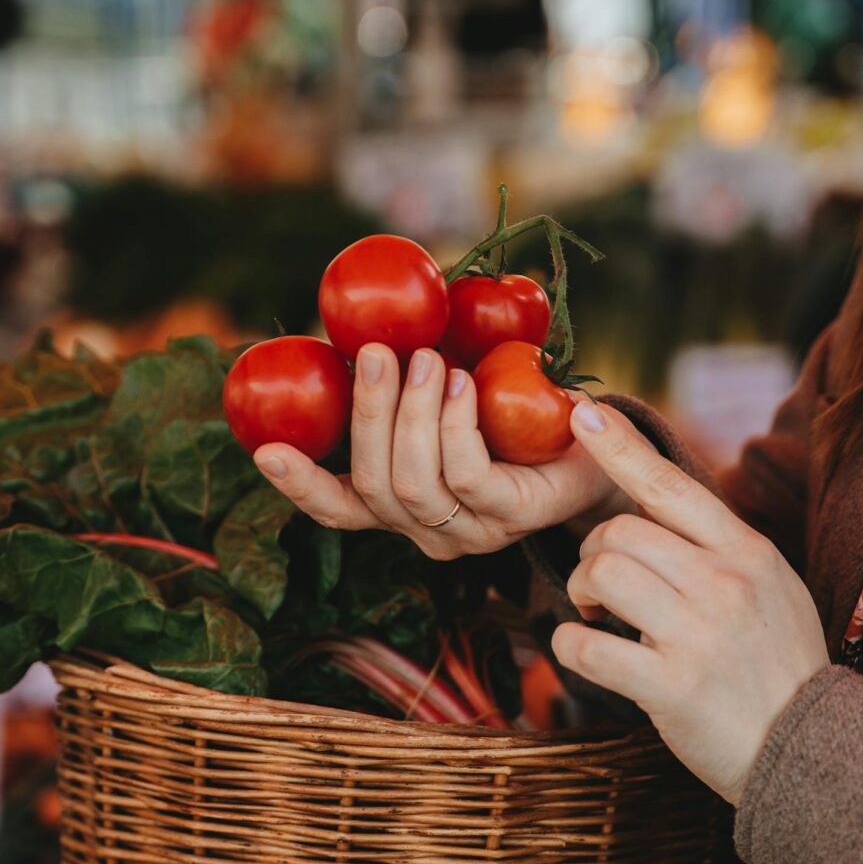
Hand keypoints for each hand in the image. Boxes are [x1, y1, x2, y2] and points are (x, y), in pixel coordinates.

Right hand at [252, 344, 628, 559]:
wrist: (598, 444)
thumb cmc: (514, 414)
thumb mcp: (449, 396)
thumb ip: (406, 384)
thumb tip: (359, 331)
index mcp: (404, 508)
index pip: (341, 511)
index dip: (300, 486)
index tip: (264, 450)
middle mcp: (430, 532)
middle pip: (374, 487)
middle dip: (367, 415)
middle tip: (377, 354)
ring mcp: (473, 532)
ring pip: (414, 484)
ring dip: (411, 414)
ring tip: (425, 359)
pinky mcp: (514, 516)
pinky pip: (466, 474)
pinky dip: (455, 423)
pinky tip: (464, 382)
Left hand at [552, 401, 828, 805]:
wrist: (809, 749)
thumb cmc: (775, 661)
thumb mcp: (769, 585)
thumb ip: (717, 544)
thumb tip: (656, 501)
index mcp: (746, 552)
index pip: (672, 485)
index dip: (621, 447)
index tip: (584, 413)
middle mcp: (724, 583)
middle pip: (620, 532)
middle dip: (591, 553)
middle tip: (598, 585)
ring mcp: (699, 633)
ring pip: (603, 572)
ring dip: (581, 591)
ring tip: (593, 614)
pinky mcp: (672, 686)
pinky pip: (587, 647)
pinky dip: (568, 646)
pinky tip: (583, 650)